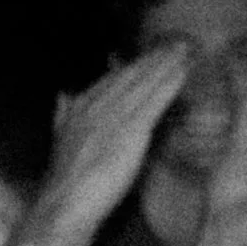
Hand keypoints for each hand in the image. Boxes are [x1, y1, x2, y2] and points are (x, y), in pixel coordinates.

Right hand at [30, 46, 192, 245]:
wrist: (65, 203)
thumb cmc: (67, 181)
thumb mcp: (60, 139)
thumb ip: (64, 115)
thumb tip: (63, 94)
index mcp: (82, 107)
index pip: (112, 79)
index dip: (135, 65)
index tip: (154, 52)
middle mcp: (97, 106)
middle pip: (131, 75)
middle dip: (154, 57)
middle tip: (178, 41)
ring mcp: (114, 116)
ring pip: (144, 83)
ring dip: (166, 63)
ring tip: (186, 48)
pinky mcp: (130, 130)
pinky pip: (154, 101)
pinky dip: (169, 83)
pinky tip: (183, 72)